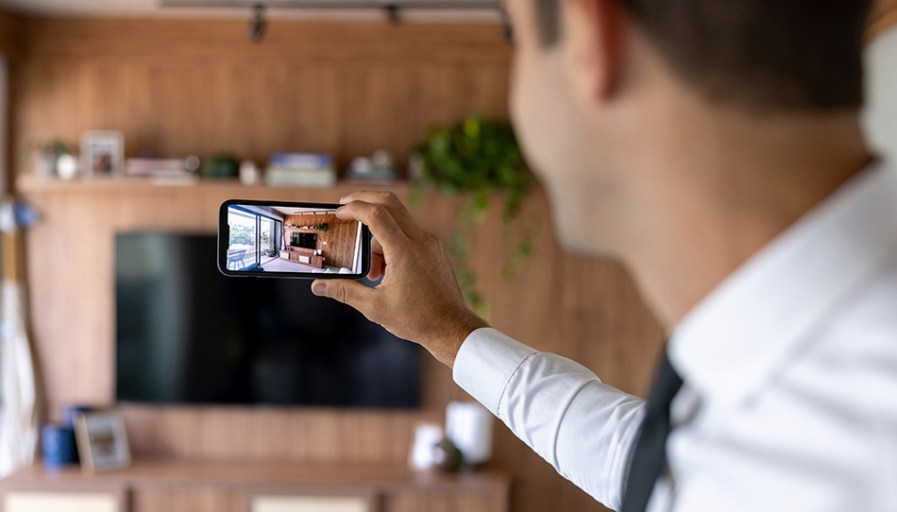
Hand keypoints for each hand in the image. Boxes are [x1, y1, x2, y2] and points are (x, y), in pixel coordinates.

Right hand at [310, 192, 488, 367]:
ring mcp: (430, 243)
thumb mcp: (375, 307)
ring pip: (398, 220)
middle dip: (365, 200)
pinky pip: (408, 234)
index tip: (339, 213)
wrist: (452, 328)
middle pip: (390, 203)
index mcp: (404, 252)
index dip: (354, 208)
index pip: (376, 214)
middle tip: (345, 207)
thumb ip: (344, 292)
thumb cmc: (418, 320)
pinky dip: (392, 241)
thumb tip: (318, 286)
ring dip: (378, 234)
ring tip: (372, 270)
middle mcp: (420, 241)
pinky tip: (387, 271)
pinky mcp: (434, 250)